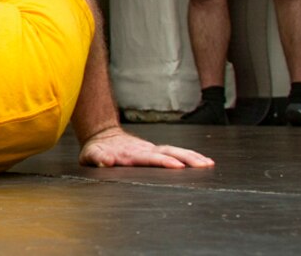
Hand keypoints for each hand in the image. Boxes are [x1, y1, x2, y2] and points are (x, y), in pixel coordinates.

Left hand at [79, 127, 214, 168]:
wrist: (102, 135)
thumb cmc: (96, 149)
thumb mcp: (91, 155)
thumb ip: (98, 157)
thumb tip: (106, 161)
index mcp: (130, 154)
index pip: (149, 158)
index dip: (162, 161)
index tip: (176, 165)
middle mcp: (144, 150)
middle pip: (168, 152)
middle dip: (185, 158)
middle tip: (203, 165)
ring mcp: (151, 149)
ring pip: (174, 151)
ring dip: (191, 156)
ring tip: (209, 164)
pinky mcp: (155, 151)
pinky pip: (175, 152)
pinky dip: (189, 156)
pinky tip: (203, 161)